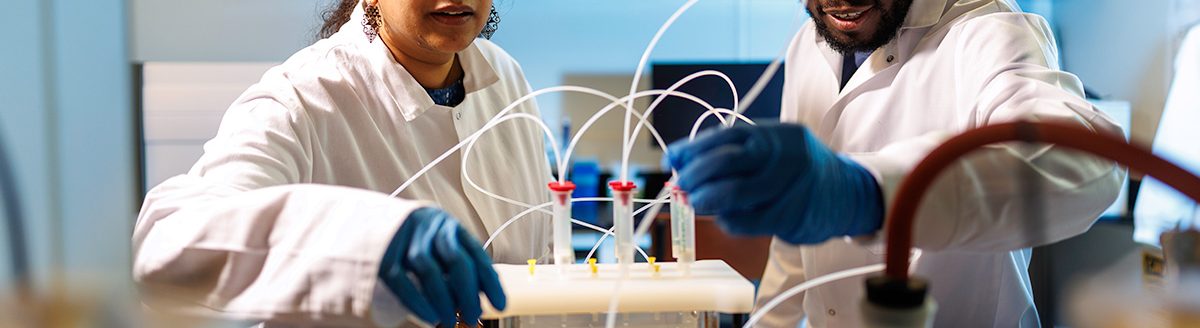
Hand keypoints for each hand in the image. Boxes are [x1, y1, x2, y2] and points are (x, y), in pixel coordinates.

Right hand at [378, 208, 504, 325]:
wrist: (366, 219)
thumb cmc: (412, 239)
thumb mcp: (438, 241)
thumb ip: (456, 262)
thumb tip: (480, 294)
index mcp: (449, 225)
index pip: (476, 254)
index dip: (490, 282)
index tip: (501, 305)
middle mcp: (430, 227)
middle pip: (456, 262)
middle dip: (468, 294)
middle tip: (474, 315)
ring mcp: (405, 237)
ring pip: (430, 271)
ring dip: (444, 300)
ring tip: (450, 320)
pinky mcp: (382, 252)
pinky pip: (401, 281)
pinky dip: (418, 302)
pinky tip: (430, 318)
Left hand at [664, 123, 883, 244]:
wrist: (847, 192)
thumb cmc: (795, 170)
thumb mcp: (769, 150)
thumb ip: (731, 154)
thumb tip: (680, 161)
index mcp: (774, 134)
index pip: (725, 136)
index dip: (692, 148)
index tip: (671, 159)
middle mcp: (784, 154)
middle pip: (727, 162)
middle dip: (695, 175)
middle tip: (680, 186)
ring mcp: (790, 185)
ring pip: (734, 193)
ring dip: (707, 200)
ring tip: (695, 203)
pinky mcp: (791, 215)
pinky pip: (747, 220)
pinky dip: (728, 220)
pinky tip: (725, 218)